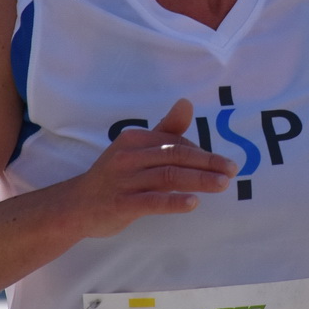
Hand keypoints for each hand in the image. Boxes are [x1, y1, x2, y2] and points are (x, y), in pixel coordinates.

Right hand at [65, 99, 232, 238]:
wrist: (75, 206)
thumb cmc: (114, 177)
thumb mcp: (135, 150)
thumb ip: (164, 130)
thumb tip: (187, 103)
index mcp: (134, 139)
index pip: (174, 142)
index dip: (199, 154)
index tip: (217, 165)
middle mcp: (129, 156)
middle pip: (175, 155)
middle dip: (207, 162)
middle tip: (232, 169)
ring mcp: (124, 180)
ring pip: (168, 176)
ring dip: (199, 179)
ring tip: (223, 184)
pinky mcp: (121, 204)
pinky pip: (152, 201)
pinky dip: (174, 201)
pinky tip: (194, 203)